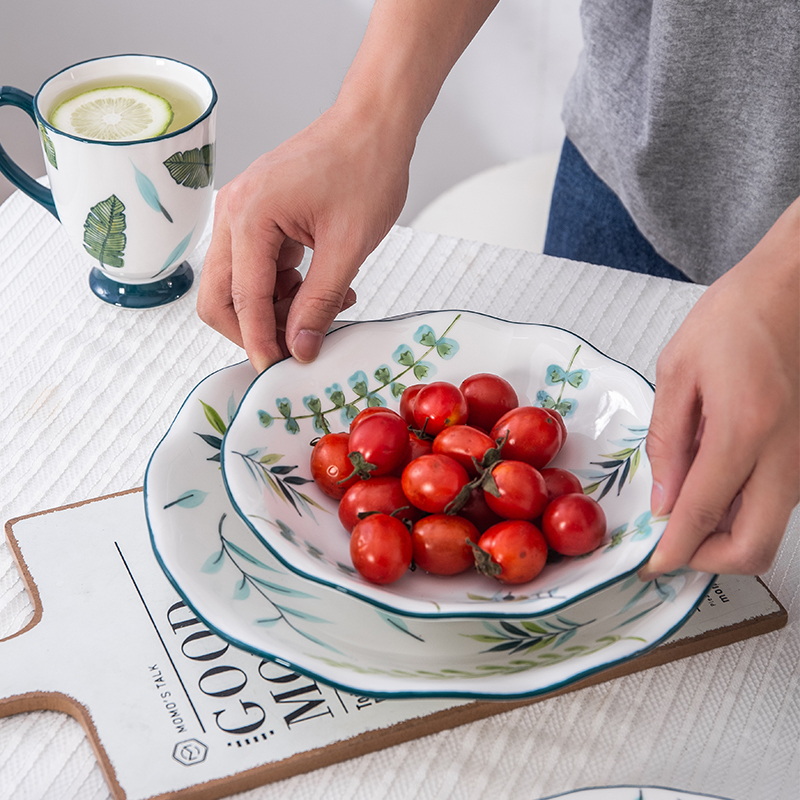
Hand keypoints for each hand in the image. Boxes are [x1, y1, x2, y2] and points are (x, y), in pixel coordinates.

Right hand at [197, 0, 499, 371]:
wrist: (374, 122)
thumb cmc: (365, 167)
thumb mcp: (348, 246)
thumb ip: (320, 302)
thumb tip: (299, 348)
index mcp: (249, 217)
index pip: (243, 300)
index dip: (260, 343)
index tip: (278, 372)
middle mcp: (233, 213)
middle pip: (220, 296)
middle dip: (255, 330)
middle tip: (296, 348)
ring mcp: (241, 212)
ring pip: (238, 285)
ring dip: (275, 309)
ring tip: (325, 309)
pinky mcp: (258, 215)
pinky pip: (257, 266)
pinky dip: (283, 287)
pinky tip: (322, 287)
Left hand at [641, 198, 799, 578]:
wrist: (796, 287)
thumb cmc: (734, 317)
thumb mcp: (678, 372)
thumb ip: (669, 443)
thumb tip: (663, 501)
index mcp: (744, 429)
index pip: (703, 514)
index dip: (673, 550)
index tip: (652, 566)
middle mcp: (786, 454)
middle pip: (755, 547)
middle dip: (709, 560)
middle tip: (673, 544)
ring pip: (771, 529)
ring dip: (727, 536)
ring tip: (686, 507)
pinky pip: (779, 503)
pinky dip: (745, 511)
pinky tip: (713, 483)